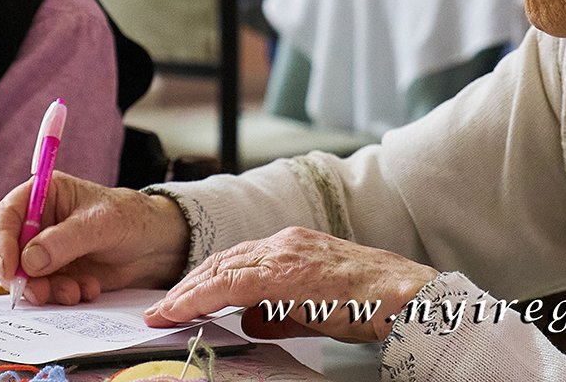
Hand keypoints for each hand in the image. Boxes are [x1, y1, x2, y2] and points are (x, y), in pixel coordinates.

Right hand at [0, 171, 188, 304]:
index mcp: (43, 194)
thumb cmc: (129, 219)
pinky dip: (60, 295)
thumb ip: (64, 241)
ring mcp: (43, 249)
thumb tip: (28, 260)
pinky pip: (42, 289)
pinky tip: (87, 289)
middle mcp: (37, 221)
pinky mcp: (54, 272)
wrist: (154, 245)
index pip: (5, 216)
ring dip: (43, 289)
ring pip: (20, 275)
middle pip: (2, 249)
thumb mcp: (100, 224)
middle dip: (17, 274)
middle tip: (38, 291)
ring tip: (74, 292)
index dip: (1, 243)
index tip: (10, 268)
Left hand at [143, 226, 437, 342]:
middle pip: (222, 261)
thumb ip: (278, 313)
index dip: (203, 281)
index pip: (236, 261)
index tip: (179, 300)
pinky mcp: (285, 272)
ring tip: (164, 312)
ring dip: (188, 292)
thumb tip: (248, 323)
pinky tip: (183, 309)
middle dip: (188, 286)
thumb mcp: (314, 307)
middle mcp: (284, 242)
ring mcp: (284, 253)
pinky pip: (231, 284)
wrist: (404, 296)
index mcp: (292, 247)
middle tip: (161, 308)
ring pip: (221, 268)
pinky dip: (201, 296)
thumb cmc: (369, 302)